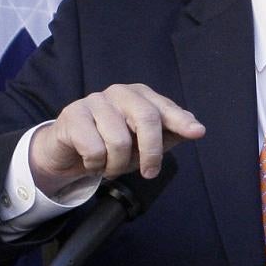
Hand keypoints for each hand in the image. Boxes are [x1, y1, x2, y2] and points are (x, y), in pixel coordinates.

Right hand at [28, 84, 204, 195]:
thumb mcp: (143, 143)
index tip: (197, 133)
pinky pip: (94, 149)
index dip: (181, 121)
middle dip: (151, 151)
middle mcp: (120, 92)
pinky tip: (91, 162)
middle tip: (149, 172)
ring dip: (116, 165)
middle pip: (146, 119)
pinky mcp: (74, 115)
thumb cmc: (111, 144)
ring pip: (119, 140)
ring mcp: (95, 101)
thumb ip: (169, 134)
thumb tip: (196, 128)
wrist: (68, 150)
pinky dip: (95, 165)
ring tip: (110, 166)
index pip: (164, 108)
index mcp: (140, 95)